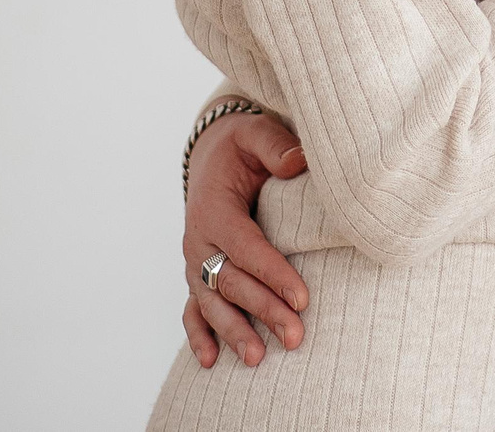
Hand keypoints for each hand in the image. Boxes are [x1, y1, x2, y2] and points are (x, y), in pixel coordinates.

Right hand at [179, 108, 311, 368]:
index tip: (302, 298)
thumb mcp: (256, 133)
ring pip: (213, 303)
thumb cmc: (241, 146)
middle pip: (232, 282)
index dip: (273, 274)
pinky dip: (199, 335)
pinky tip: (209, 362)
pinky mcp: (197, 273)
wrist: (212, 154)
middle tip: (295, 337)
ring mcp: (195, 262)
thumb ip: (275, 145)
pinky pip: (193, 309)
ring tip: (258, 359)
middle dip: (263, 311)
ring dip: (234, 332)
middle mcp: (199, 241)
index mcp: (214, 210)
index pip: (246, 248)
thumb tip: (297, 162)